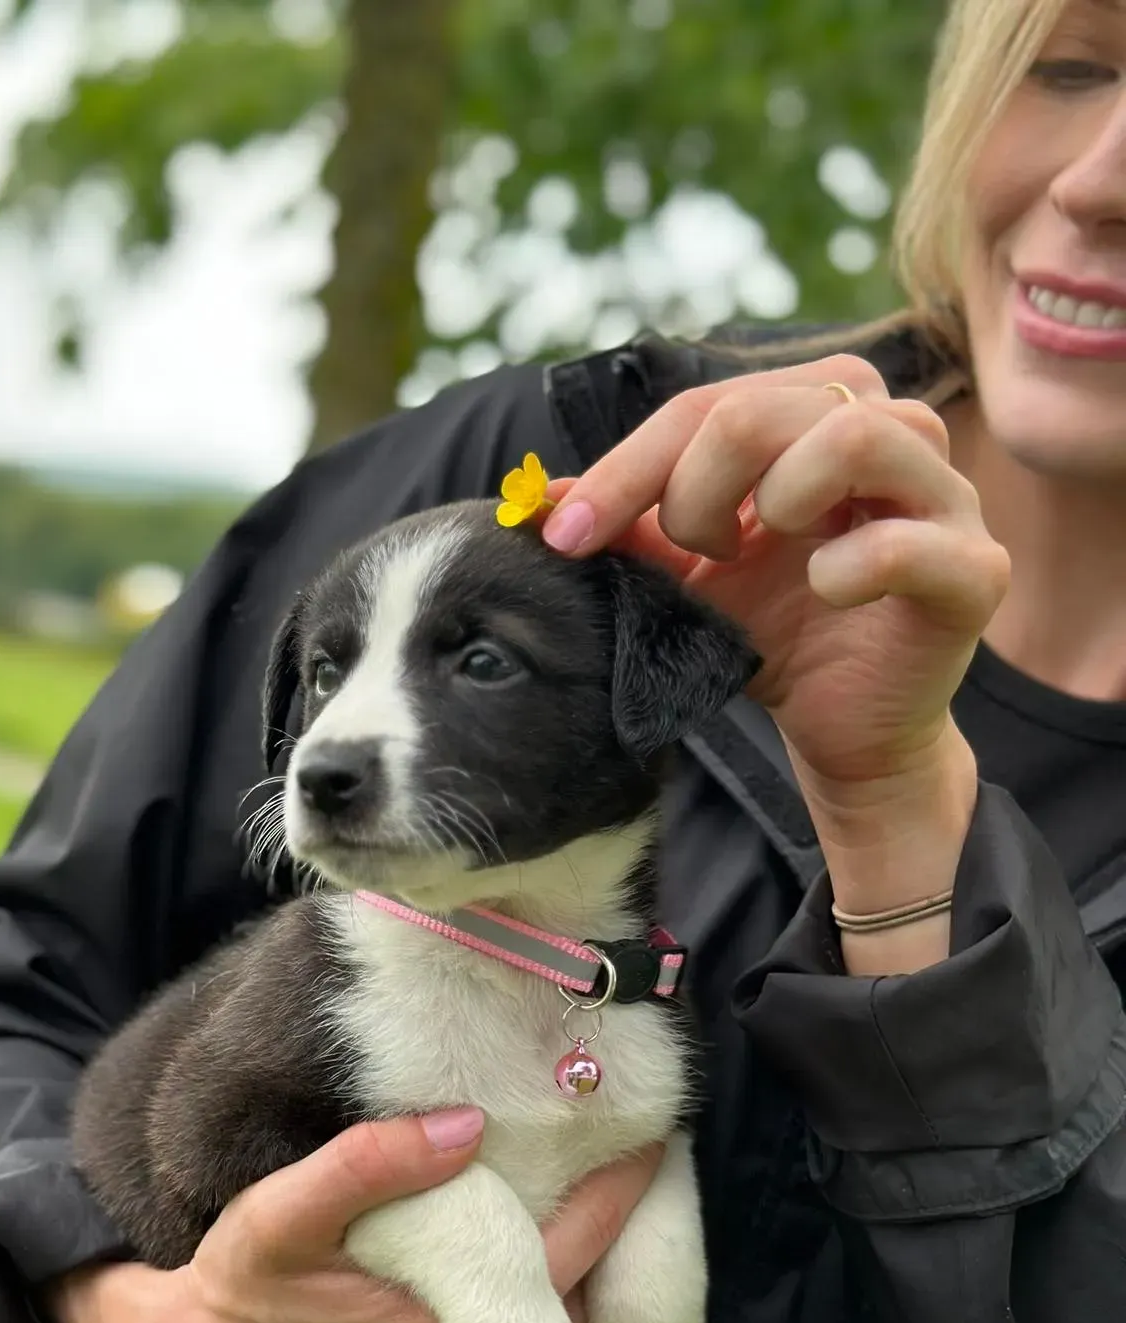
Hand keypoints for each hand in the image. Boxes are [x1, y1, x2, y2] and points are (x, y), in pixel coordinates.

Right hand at [47, 1113, 664, 1322]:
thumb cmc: (238, 1287)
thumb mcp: (278, 1213)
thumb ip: (366, 1164)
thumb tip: (466, 1127)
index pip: (572, 1256)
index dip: (613, 1198)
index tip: (647, 1143)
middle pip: (577, 1307)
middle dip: (601, 1243)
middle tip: (615, 1173)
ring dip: (569, 1294)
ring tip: (575, 1224)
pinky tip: (517, 1296)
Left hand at [541, 353, 1007, 963]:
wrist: (842, 729)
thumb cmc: (777, 632)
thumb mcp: (691, 573)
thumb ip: (632, 528)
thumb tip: (537, 499)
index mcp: (818, 416)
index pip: (706, 404)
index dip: (625, 467)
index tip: (565, 533)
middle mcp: (890, 435)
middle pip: (766, 405)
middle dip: (693, 484)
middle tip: (687, 551)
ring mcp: (942, 498)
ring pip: (854, 434)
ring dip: (776, 495)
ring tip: (753, 557)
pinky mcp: (973, 572)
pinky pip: (909, 540)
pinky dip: (848, 567)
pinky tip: (822, 595)